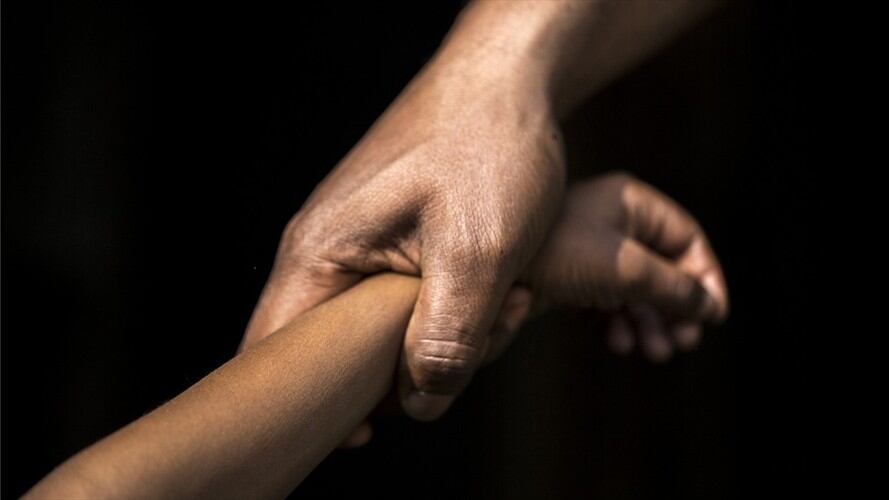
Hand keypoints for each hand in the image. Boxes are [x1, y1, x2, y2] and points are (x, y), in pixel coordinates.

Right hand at [240, 46, 564, 426]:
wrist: (507, 83)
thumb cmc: (487, 151)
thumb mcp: (478, 252)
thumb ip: (445, 337)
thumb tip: (421, 404)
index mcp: (319, 254)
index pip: (278, 353)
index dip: (308, 405)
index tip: (363, 432)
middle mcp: (324, 249)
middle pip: (333, 349)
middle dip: (401, 368)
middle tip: (476, 341)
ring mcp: (357, 241)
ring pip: (378, 327)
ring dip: (436, 336)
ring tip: (502, 304)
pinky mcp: (390, 236)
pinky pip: (402, 298)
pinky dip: (445, 312)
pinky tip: (495, 294)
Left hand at [520, 173, 728, 361]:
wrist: (490, 269)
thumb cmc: (558, 256)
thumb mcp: (627, 273)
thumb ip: (675, 290)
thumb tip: (712, 308)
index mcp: (631, 203)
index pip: (687, 238)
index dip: (706, 278)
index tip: (713, 317)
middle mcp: (612, 222)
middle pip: (664, 268)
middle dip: (675, 309)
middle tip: (682, 344)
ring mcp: (589, 250)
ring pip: (635, 289)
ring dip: (649, 322)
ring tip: (652, 352)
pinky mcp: (567, 275)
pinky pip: (606, 300)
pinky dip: (617, 322)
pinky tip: (617, 342)